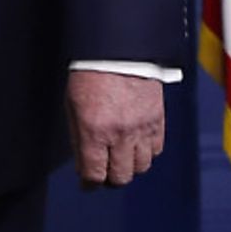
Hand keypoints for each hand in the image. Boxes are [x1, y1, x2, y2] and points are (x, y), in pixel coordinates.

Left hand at [65, 70, 164, 187]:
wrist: (119, 48)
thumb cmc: (91, 73)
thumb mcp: (73, 106)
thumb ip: (78, 138)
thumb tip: (82, 164)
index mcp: (94, 131)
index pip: (94, 175)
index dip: (89, 183)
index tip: (88, 182)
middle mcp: (120, 133)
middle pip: (120, 177)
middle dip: (110, 178)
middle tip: (105, 171)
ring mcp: (141, 128)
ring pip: (140, 167)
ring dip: (130, 166)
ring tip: (122, 157)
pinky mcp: (157, 119)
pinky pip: (156, 150)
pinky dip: (147, 152)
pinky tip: (137, 144)